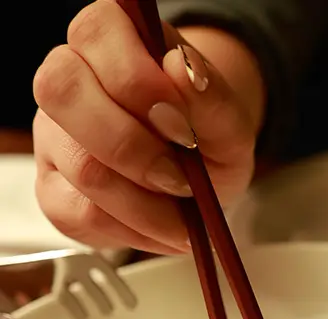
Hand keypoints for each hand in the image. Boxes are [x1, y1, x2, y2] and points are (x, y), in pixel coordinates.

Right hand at [32, 0, 265, 253]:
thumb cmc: (208, 136)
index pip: (96, 35)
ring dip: (147, 204)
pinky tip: (162, 226)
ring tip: (186, 215)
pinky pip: (80, 214)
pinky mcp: (53, 189)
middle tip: (184, 179)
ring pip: (82, 168)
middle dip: (137, 149)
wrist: (207, 172)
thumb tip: (182, 67)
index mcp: (109, 36)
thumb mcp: (230, 120)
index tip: (183, 127)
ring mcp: (53, 136)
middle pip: (65, 95)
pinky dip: (133, 230)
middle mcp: (68, 78)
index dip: (138, 83)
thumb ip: (211, 96)